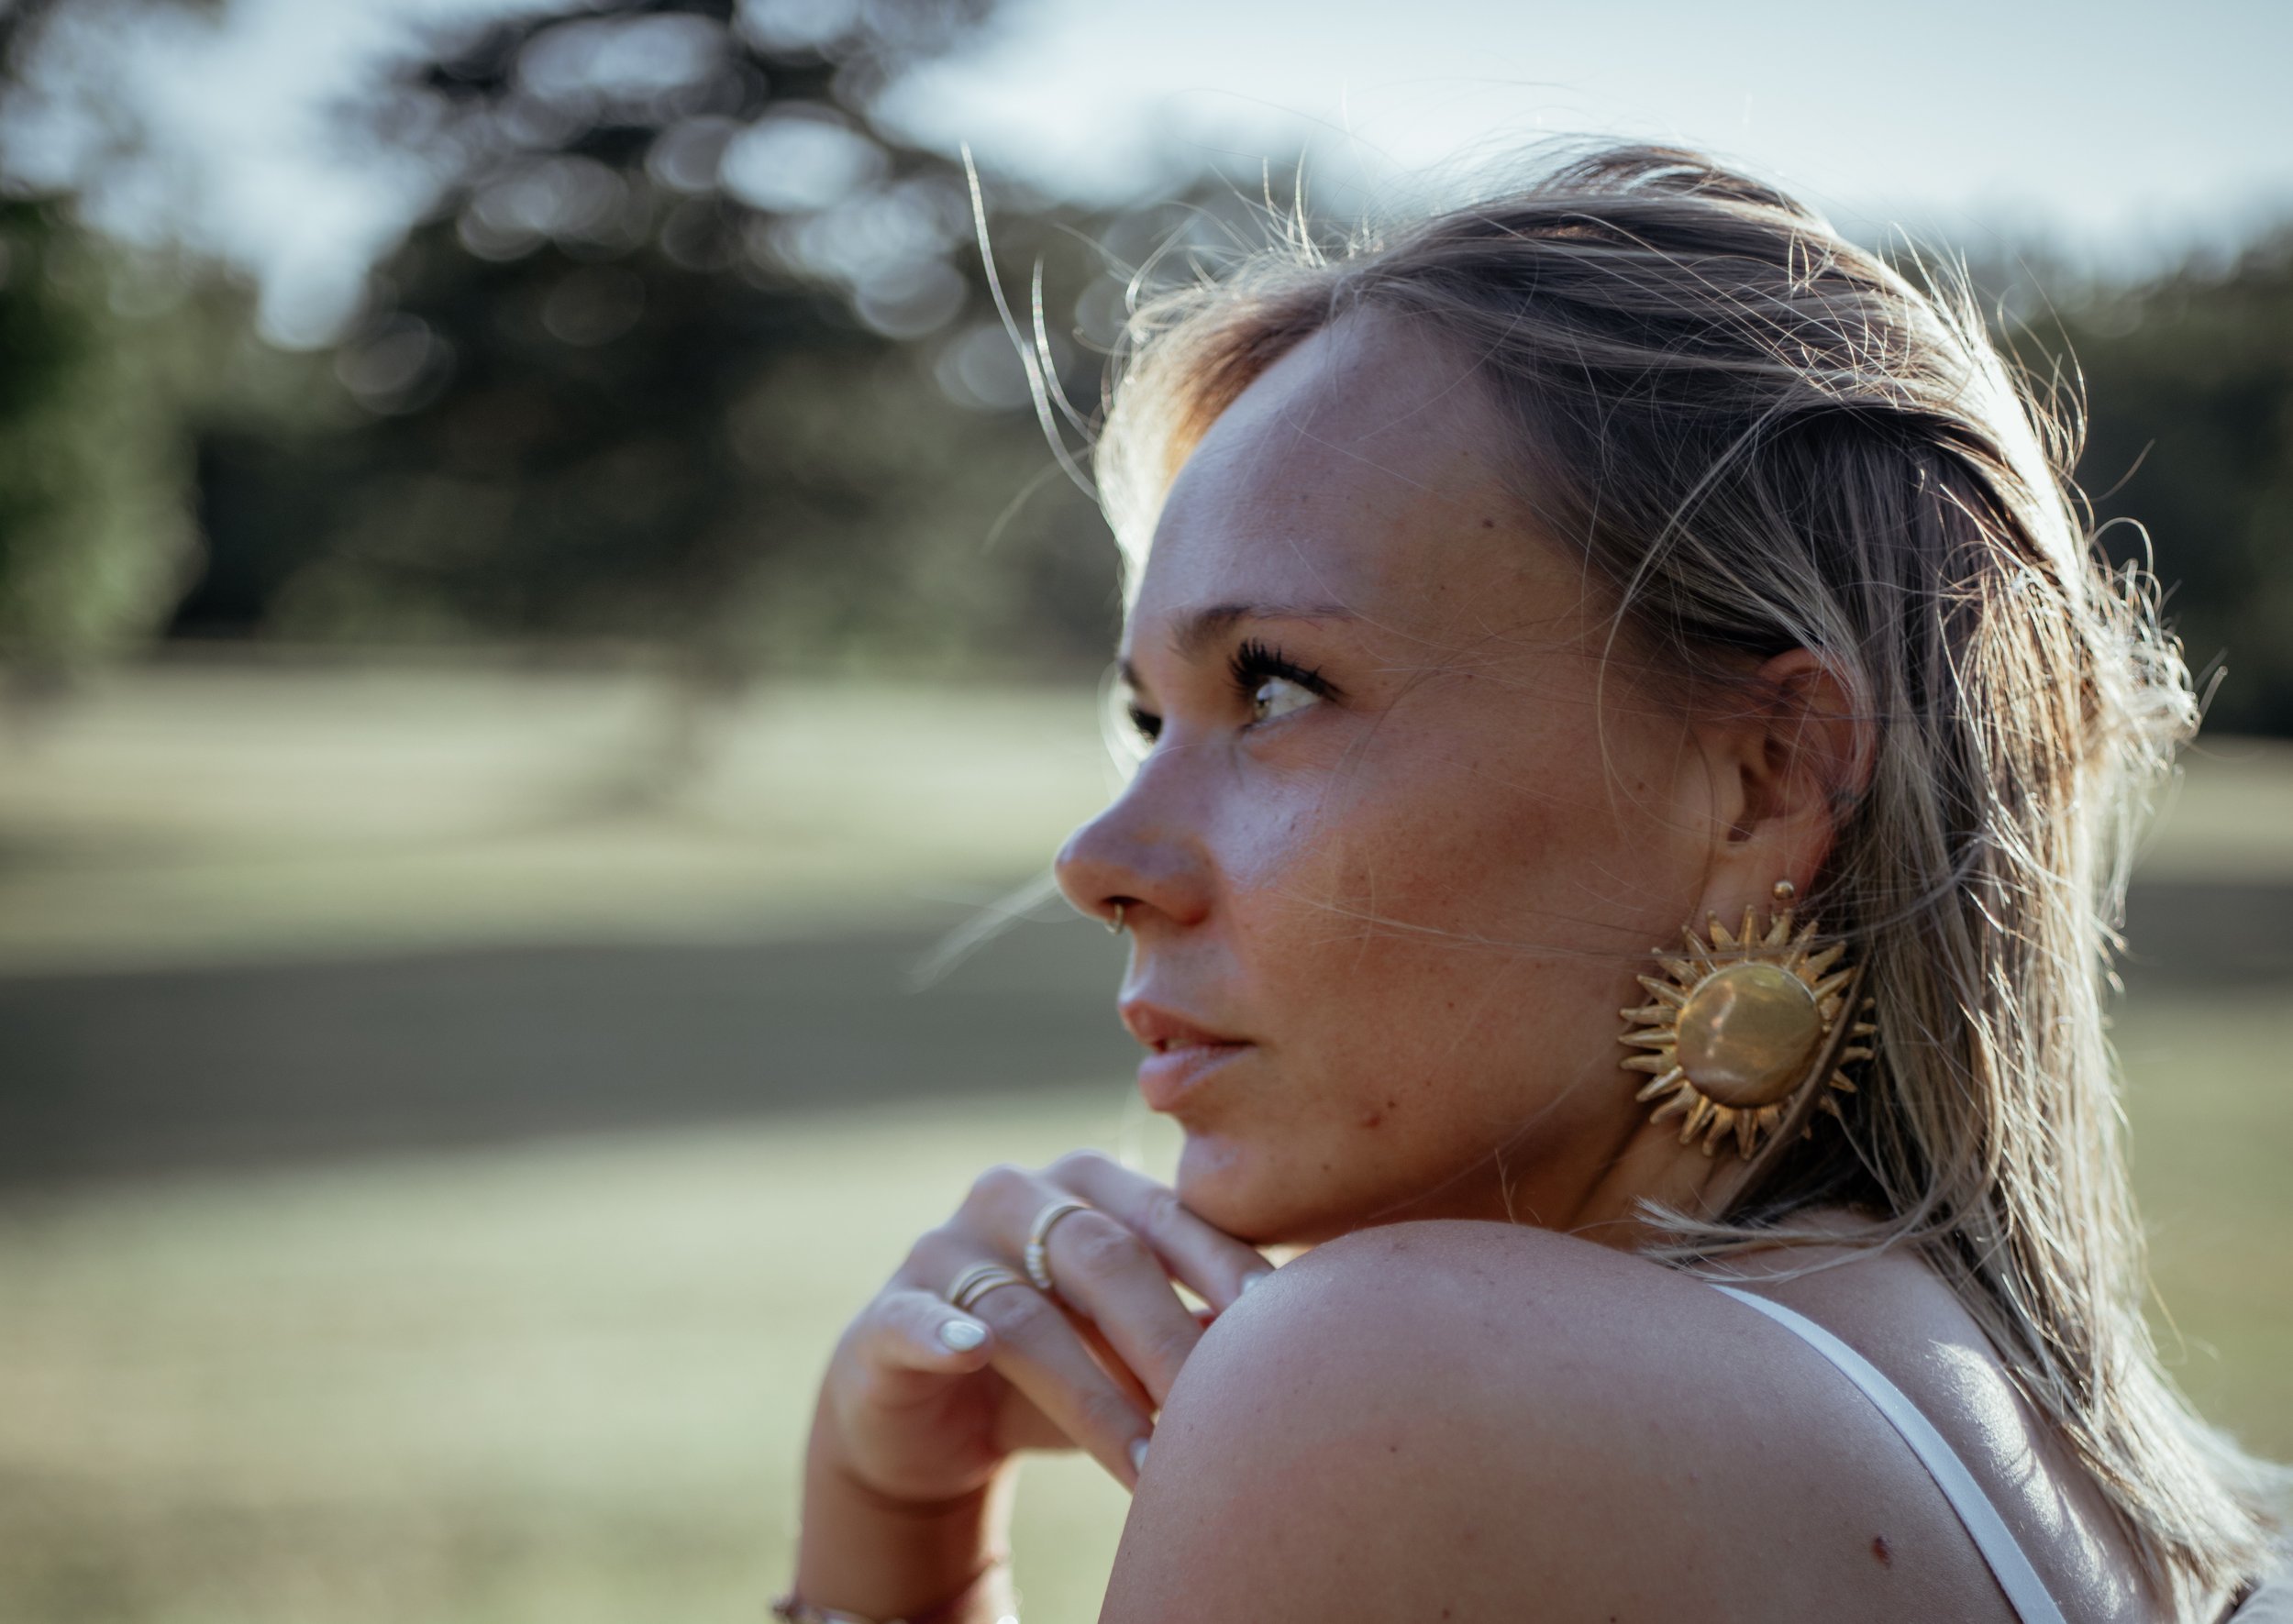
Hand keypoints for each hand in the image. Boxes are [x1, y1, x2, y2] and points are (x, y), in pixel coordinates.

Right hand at [815, 1150, 1273, 1502]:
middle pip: (1105, 1258)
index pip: (1170, 1218)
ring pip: (1025, 1312)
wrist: (928, 1418)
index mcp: (1089, 1184)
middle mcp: (1015, 1196)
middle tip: (1223, 1416)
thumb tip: (1309, 1337)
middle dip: (1170, 1341)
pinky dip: (942, 1333)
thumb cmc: (1058, 1366)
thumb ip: (1198, 1324)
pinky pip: (915, 1318)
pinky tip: (971, 1357)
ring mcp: (944, 1249)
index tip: (1281, 1332)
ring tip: (1149, 1464)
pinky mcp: (886, 1312)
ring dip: (1093, 1394)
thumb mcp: (1131, 1346)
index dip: (1226, 1273)